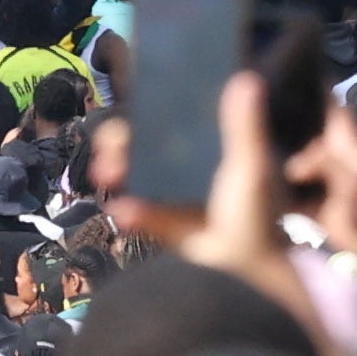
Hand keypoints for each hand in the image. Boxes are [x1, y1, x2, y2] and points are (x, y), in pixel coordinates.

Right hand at [88, 50, 313, 330]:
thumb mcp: (249, 167)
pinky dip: (129, 210)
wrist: (242, 278)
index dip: (154, 111)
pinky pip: (140, 210)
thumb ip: (243, 126)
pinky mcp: (166, 226)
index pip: (180, 121)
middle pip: (149, 145)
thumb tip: (245, 77)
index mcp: (219, 151)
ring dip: (117, 170)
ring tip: (104, 174)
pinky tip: (123, 212)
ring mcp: (179, 197)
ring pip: (138, 173)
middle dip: (122, 143)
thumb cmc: (252, 218)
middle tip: (106, 147)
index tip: (134, 106)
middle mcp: (197, 169)